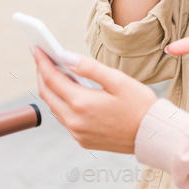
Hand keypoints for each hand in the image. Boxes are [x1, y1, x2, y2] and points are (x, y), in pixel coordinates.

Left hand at [34, 48, 156, 152]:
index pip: (52, 79)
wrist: (152, 135)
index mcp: (82, 103)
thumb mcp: (118, 80)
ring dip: (51, 89)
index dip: (42, 61)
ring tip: (53, 71)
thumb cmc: (139, 104)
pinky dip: (62, 103)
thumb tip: (65, 57)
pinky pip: (65, 119)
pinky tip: (69, 92)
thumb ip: (90, 68)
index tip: (36, 47)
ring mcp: (77, 133)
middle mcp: (75, 121)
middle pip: (47, 94)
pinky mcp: (83, 140)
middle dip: (42, 73)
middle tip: (41, 57)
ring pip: (55, 108)